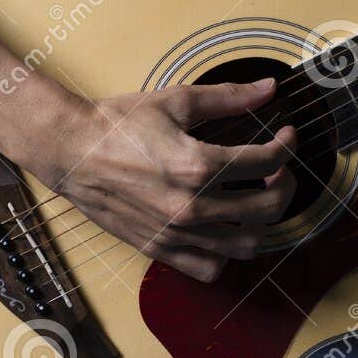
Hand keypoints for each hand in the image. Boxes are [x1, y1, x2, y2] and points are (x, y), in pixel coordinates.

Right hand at [33, 79, 297, 282]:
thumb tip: (269, 89)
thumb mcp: (175, 101)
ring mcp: (175, 233)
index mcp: (196, 165)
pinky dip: (228, 253)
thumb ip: (228, 97)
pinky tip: (225, 228)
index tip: (286, 136)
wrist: (70, 152)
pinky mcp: (160, 249)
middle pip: (268, 208)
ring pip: (247, 244)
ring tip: (256, 199)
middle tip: (279, 170)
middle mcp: (190, 206)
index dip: (287, 146)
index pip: (267, 162)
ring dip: (263, 222)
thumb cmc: (117, 124)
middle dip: (286, 185)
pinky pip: (211, 268)